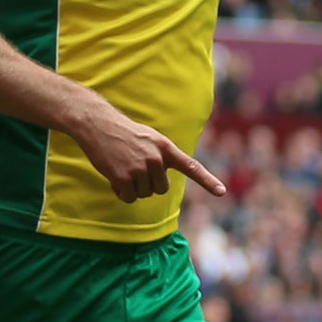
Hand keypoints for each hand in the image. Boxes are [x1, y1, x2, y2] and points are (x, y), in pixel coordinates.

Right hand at [73, 108, 226, 202]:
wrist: (98, 124)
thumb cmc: (124, 132)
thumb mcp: (149, 139)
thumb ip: (161, 157)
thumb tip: (162, 183)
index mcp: (165, 147)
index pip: (191, 166)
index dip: (207, 181)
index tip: (222, 192)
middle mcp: (156, 159)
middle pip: (161, 189)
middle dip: (148, 184)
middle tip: (134, 166)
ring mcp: (140, 169)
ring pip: (144, 194)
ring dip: (133, 187)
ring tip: (123, 166)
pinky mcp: (123, 178)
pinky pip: (128, 198)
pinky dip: (121, 192)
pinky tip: (114, 177)